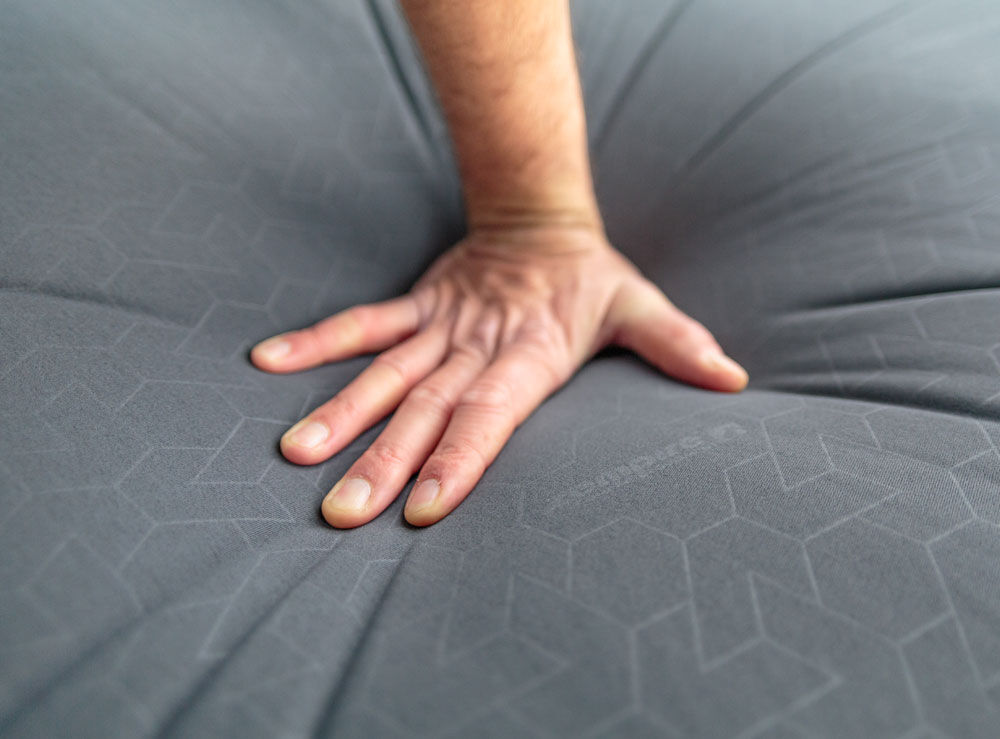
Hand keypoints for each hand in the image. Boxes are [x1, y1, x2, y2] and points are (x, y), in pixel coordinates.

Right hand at [250, 225, 747, 528]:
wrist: (540, 217)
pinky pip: (361, 323)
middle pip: (427, 408)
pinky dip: (317, 342)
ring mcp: (439, 324)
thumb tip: (734, 380)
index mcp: (529, 354)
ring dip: (341, 413)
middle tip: (342, 514)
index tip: (423, 508)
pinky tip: (268, 362)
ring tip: (298, 454)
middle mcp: (476, 344)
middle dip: (384, 461)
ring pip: (385, 372)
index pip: (490, 415)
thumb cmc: (591, 279)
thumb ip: (679, 345)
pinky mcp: (415, 307)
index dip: (459, 458)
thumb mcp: (640, 306)